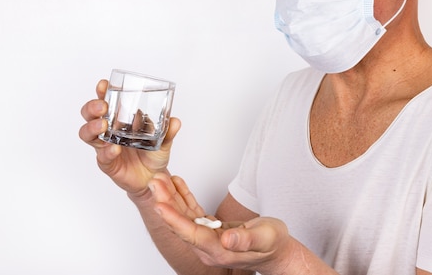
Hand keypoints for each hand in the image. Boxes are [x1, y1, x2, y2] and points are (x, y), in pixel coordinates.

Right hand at [79, 79, 181, 196]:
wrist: (153, 177)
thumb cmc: (153, 154)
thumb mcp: (164, 140)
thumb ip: (168, 131)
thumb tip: (175, 121)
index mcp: (119, 119)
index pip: (106, 101)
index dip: (102, 92)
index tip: (104, 84)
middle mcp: (108, 131)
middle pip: (89, 114)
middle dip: (92, 107)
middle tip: (103, 106)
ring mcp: (105, 146)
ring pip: (87, 134)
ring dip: (93, 126)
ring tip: (104, 125)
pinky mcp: (107, 163)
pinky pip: (102, 156)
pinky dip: (107, 151)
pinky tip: (115, 149)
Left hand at [149, 173, 294, 273]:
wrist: (276, 250)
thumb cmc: (273, 244)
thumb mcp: (265, 238)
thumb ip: (246, 239)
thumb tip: (228, 238)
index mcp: (219, 251)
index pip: (191, 234)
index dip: (174, 219)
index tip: (160, 205)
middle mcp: (209, 248)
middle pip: (181, 225)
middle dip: (166, 203)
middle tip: (155, 183)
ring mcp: (207, 239)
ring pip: (183, 217)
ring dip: (171, 198)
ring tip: (160, 180)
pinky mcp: (210, 230)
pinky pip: (192, 213)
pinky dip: (184, 198)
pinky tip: (177, 184)